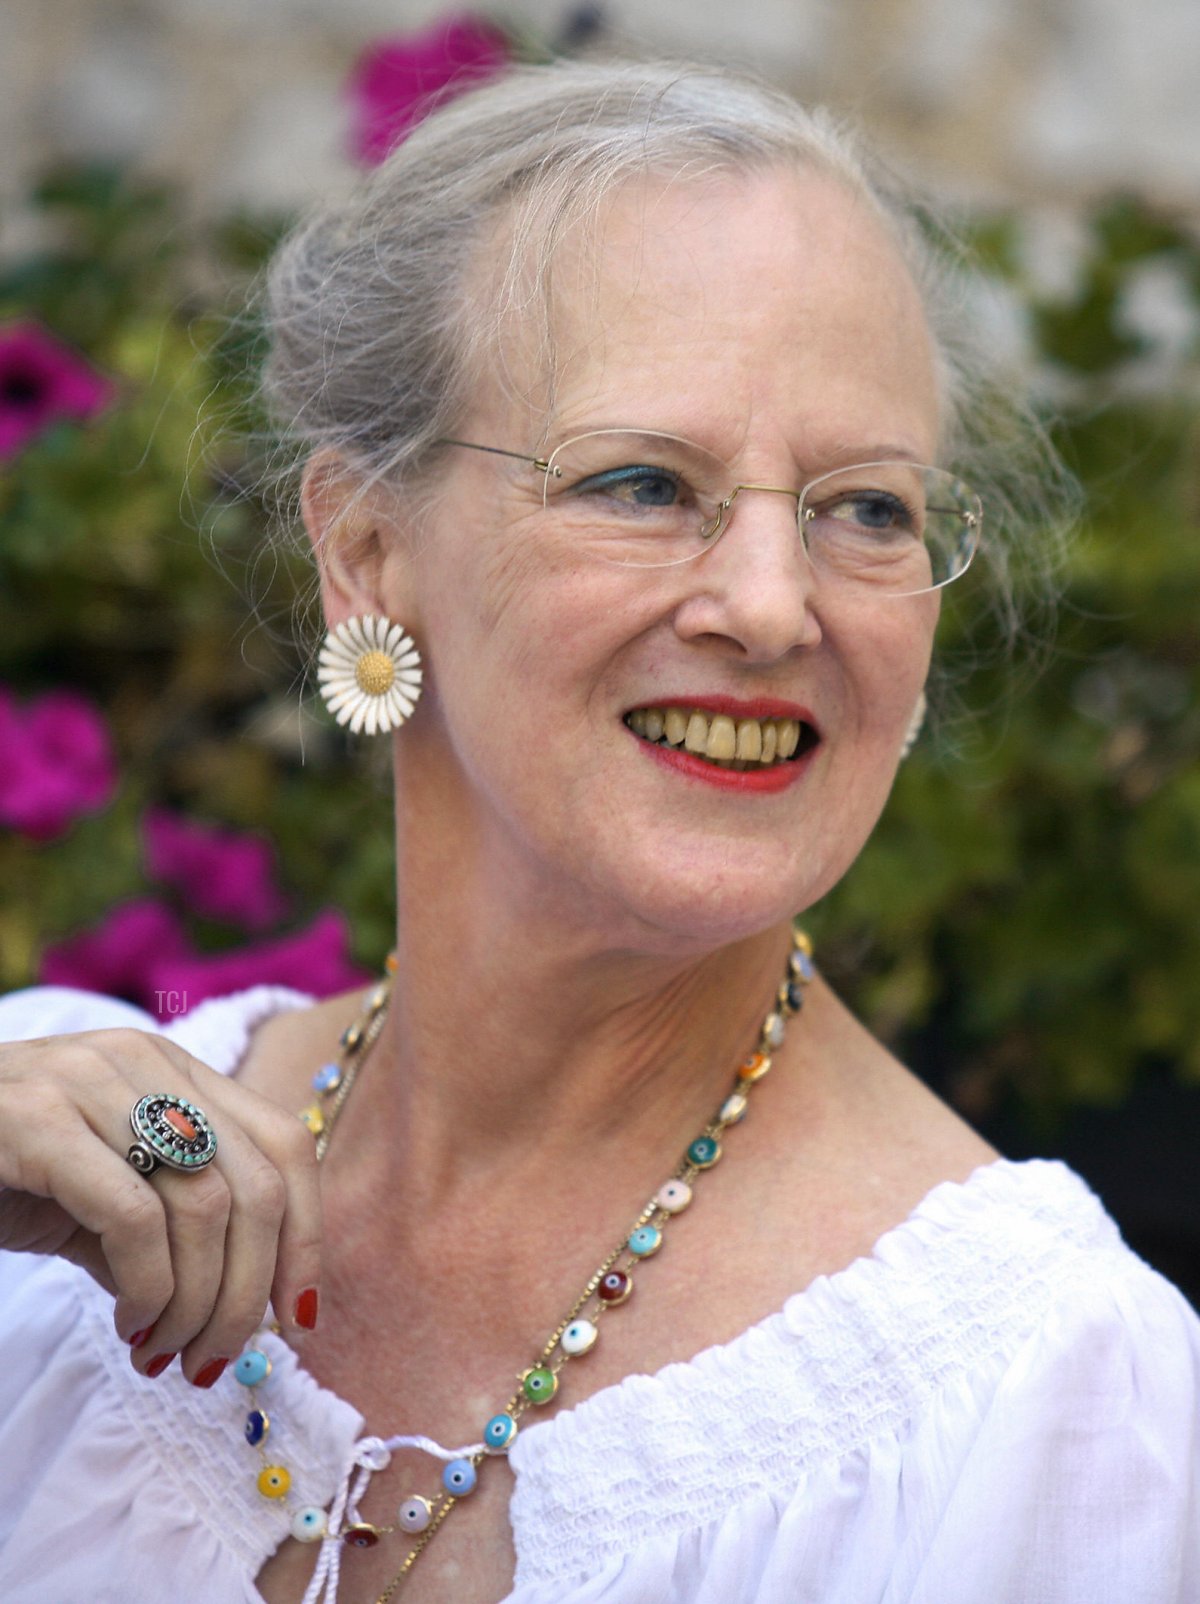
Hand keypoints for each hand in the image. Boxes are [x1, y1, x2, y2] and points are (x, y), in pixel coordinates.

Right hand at [0, 1027, 321, 1383]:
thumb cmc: (8, 1176)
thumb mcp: (110, 1198)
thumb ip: (182, 1231)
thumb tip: (260, 1309)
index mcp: (177, 1068)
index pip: (288, 1145)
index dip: (307, 1238)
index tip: (297, 1319)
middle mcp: (145, 1061)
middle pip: (260, 1184)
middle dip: (250, 1292)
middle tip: (214, 1359)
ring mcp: (91, 1081)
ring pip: (206, 1206)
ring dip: (198, 1304)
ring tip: (162, 1350)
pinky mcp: (38, 1121)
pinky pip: (136, 1219)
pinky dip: (149, 1290)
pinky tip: (128, 1325)